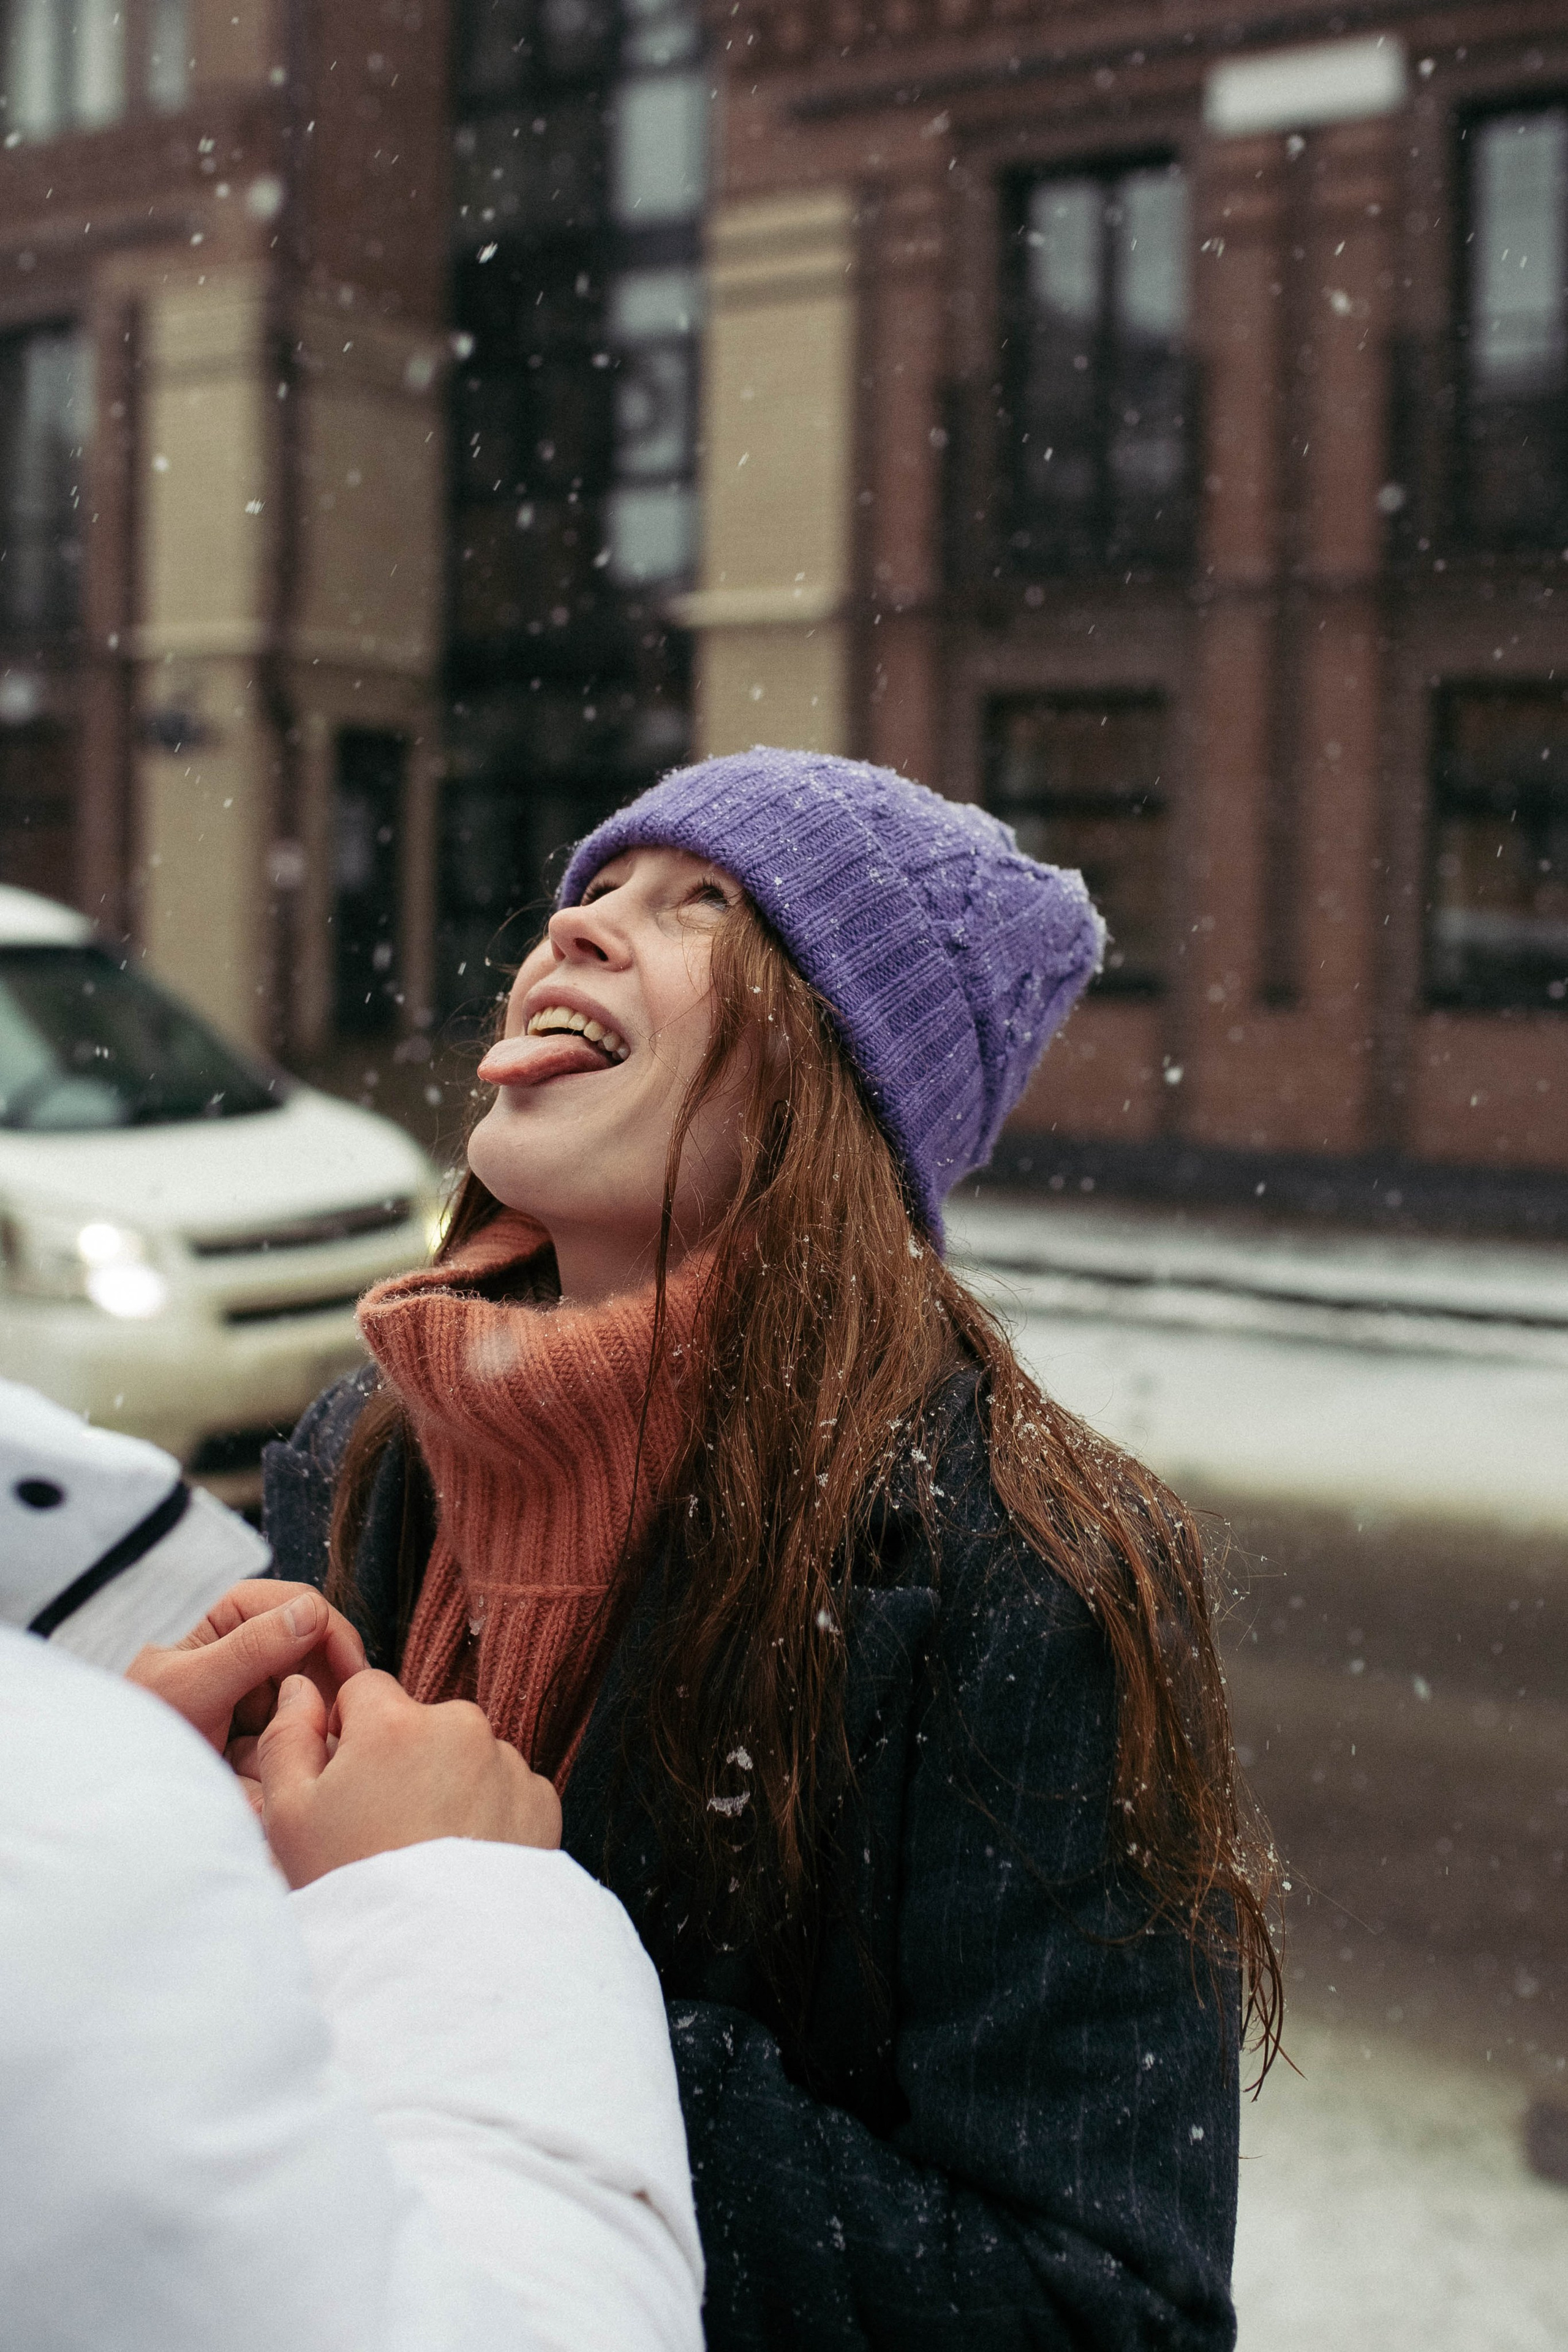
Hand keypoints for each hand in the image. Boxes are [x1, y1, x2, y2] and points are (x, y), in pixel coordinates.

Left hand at [126, 1582, 366, 1779]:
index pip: (303, 1606)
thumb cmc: (137, 1726)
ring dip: (308, 1726)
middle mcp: (246, 1642)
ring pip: (308, 1695)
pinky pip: (292, 1729)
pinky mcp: (257, 1721)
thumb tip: (312, 1612)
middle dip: (324, 1692)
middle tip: (333, 1733)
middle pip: (314, 1653)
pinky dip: (292, 1749)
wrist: (114, 1779)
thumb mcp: (192, 1687)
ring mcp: (253, 1683)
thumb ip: (252, 1648)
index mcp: (229, 1613)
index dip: (334, 1639)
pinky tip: (281, 1771)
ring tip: (301, 1758)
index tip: (356, 1681)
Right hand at [257, 1670, 561, 1889]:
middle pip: (419, 1723)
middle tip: (384, 1828)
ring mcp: (508, 1764)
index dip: (349, 1734)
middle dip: (402, 1759)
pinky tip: (463, 1860)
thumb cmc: (351, 1887)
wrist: (434, 1962)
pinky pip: (505, 1790)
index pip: (365, 1690)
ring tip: (426, 1851)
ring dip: (448, 1784)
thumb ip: (288, 1737)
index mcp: (396, 1722)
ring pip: (464, 1756)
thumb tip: (302, 1687)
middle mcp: (461, 1727)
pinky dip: (488, 1814)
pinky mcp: (541, 1802)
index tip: (347, 1784)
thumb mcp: (289, 1817)